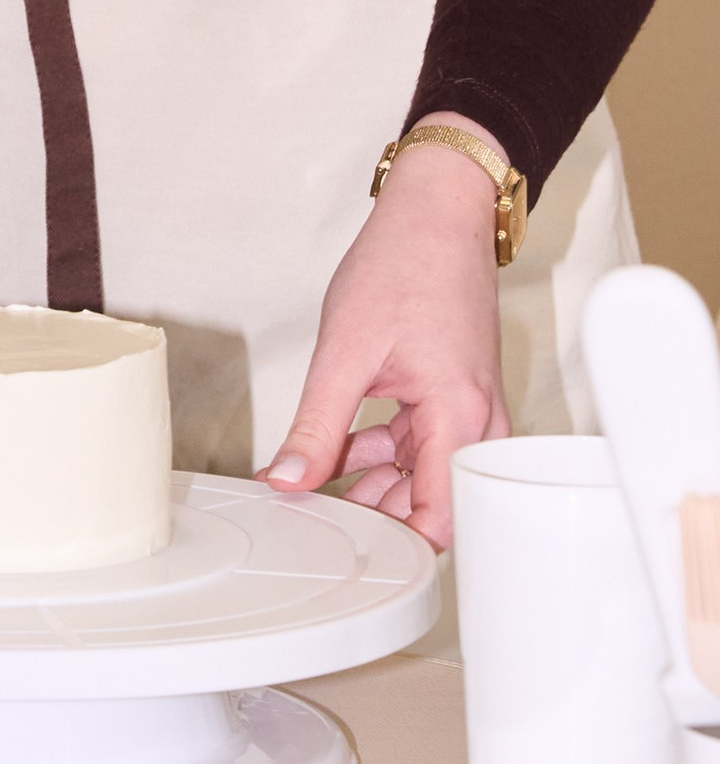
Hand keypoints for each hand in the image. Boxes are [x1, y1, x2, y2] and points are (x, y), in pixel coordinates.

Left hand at [264, 124, 507, 547]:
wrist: (436, 213)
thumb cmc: (403, 265)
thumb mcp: (345, 353)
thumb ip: (316, 425)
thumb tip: (286, 480)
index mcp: (460, 418)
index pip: (440, 519)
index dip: (395, 545)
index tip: (344, 550)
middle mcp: (476, 423)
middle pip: (431, 502)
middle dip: (374, 516)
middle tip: (312, 520)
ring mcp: (467, 409)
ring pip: (421, 474)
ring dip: (371, 484)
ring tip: (311, 489)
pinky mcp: (451, 395)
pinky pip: (418, 444)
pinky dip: (378, 453)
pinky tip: (332, 452)